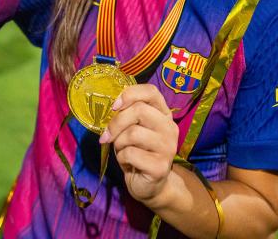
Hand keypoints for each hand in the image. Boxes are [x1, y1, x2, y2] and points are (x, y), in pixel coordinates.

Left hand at [99, 84, 178, 204]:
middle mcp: (169, 128)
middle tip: (108, 135)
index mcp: (163, 114)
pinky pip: (131, 153)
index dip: (130, 94)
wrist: (150, 185)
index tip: (114, 106)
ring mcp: (168, 147)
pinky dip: (122, 158)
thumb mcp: (132, 128)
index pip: (151, 92)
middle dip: (116, 122)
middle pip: (139, 110)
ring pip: (133, 133)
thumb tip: (112, 106)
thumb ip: (127, 115)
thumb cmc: (138, 152)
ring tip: (121, 150)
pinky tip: (128, 163)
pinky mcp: (160, 166)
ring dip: (118, 142)